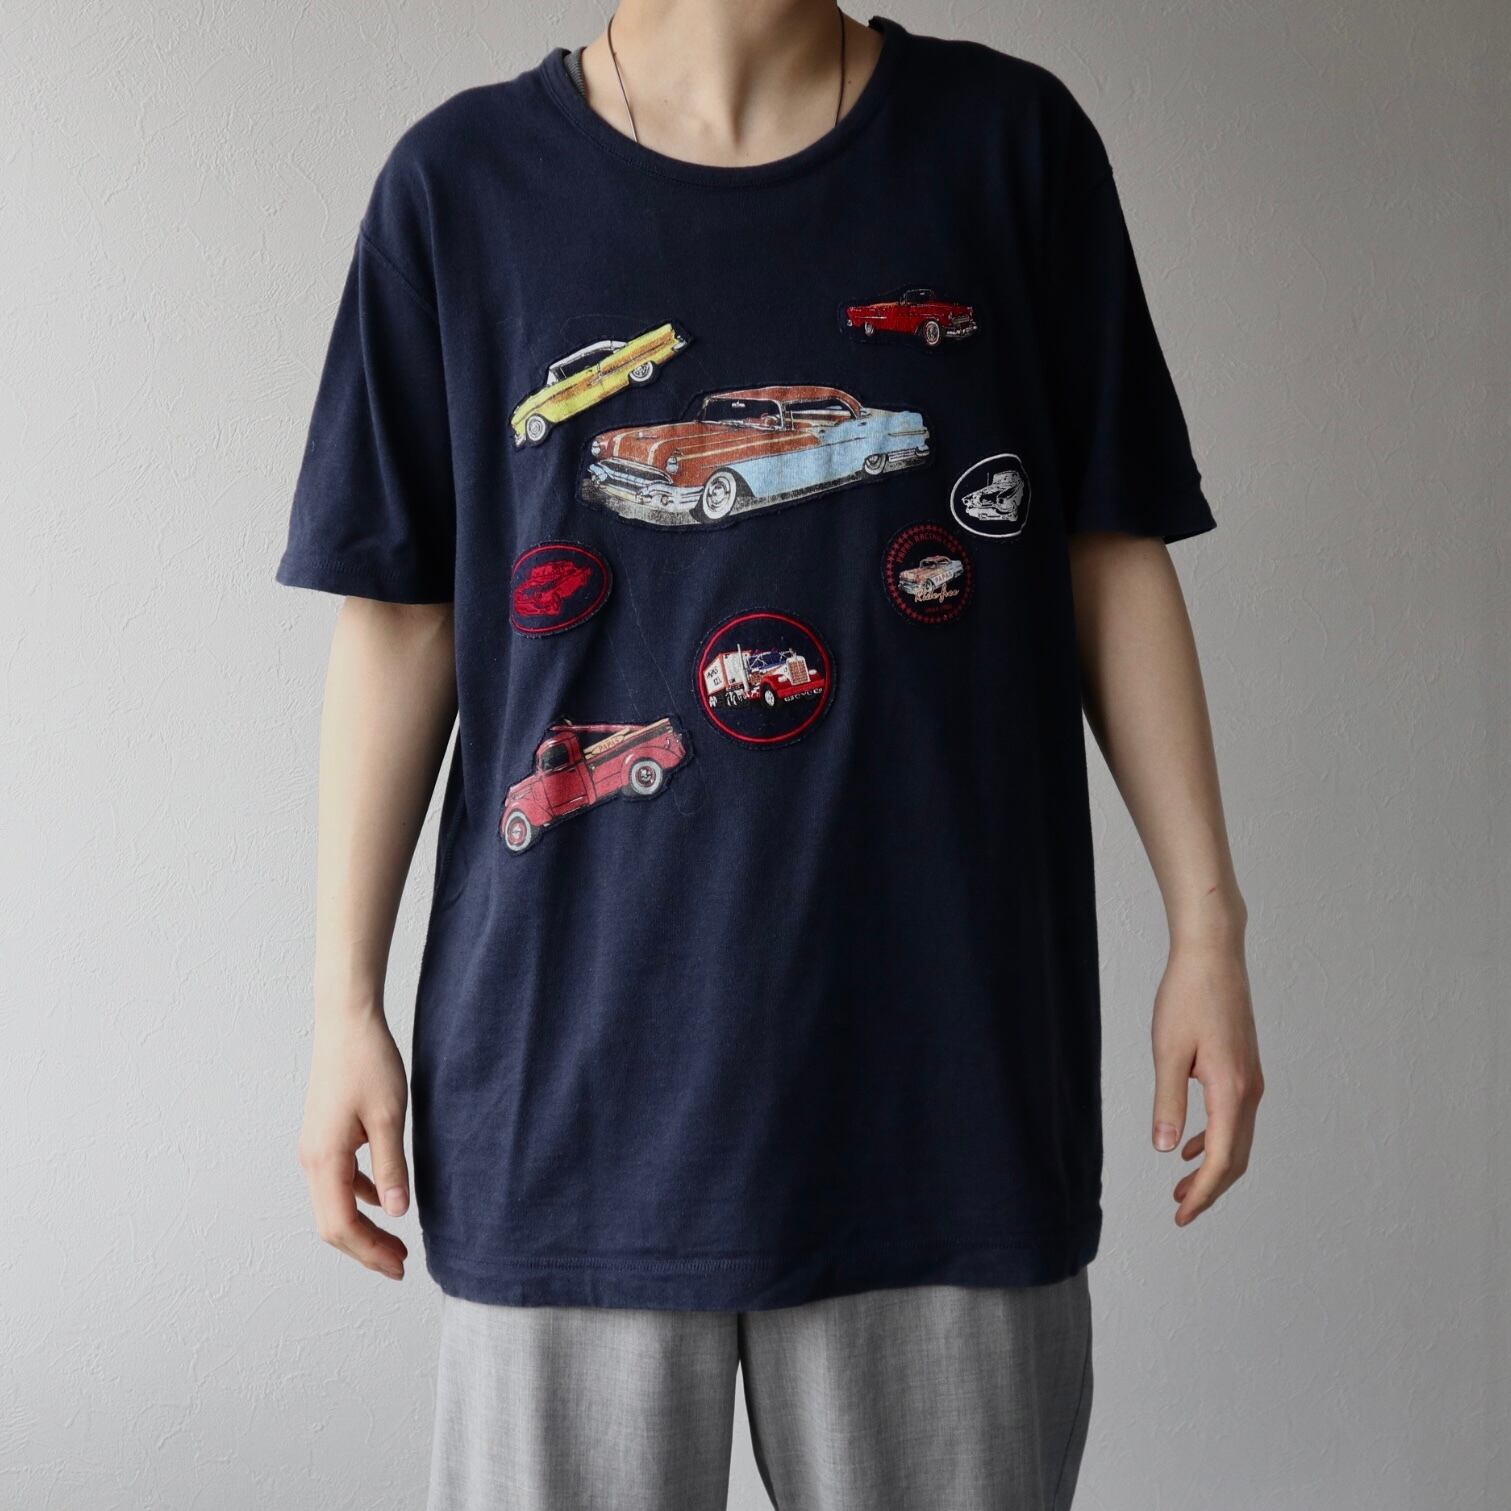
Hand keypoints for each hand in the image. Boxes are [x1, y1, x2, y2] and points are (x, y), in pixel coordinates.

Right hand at [298, 1005, 410, 1278]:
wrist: (346, 1022)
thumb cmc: (368, 1062)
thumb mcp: (390, 1117)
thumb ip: (392, 1167)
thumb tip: (397, 1214)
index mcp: (325, 1159)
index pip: (342, 1225)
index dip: (370, 1252)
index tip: (399, 1265)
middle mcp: (312, 1159)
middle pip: (332, 1223)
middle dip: (365, 1248)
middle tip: (400, 1263)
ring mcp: (315, 1148)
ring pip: (334, 1204)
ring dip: (363, 1227)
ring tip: (396, 1241)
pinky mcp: (324, 1137)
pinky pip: (338, 1181)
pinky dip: (359, 1199)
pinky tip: (386, 1199)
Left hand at [1151, 936, 1263, 1225]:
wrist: (1213, 955)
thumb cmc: (1188, 996)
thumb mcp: (1168, 1050)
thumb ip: (1168, 1101)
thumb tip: (1167, 1149)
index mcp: (1231, 1090)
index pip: (1222, 1159)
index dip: (1203, 1193)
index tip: (1181, 1216)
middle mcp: (1250, 1090)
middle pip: (1236, 1157)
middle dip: (1210, 1188)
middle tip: (1180, 1209)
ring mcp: (1251, 1079)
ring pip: (1238, 1139)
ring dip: (1214, 1165)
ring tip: (1182, 1185)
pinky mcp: (1245, 1067)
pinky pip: (1235, 1117)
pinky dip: (1217, 1138)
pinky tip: (1192, 1143)